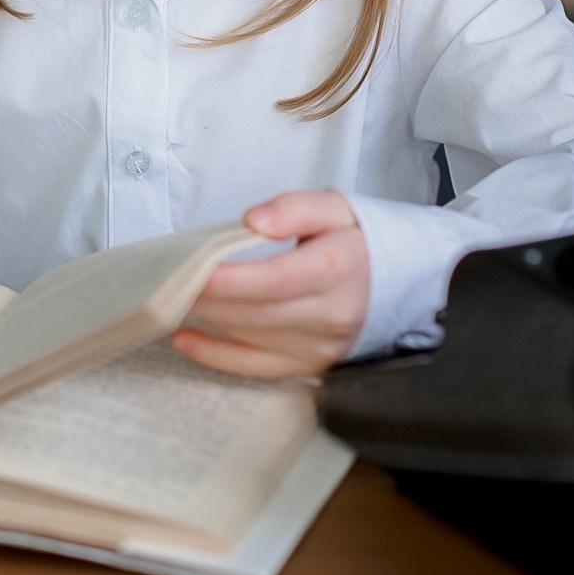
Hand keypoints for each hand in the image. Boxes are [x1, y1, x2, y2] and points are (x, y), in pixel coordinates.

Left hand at [175, 189, 368, 377]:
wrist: (406, 283)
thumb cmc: (363, 242)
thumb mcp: (337, 207)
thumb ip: (295, 208)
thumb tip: (254, 221)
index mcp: (336, 270)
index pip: (272, 280)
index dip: (228, 278)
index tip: (191, 267)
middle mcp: (329, 314)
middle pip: (253, 311)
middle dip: (205, 295)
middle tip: (167, 275)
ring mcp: (319, 346)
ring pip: (249, 336)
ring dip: (206, 318)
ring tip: (171, 295)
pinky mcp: (310, 365)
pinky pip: (256, 367)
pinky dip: (216, 355)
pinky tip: (185, 337)